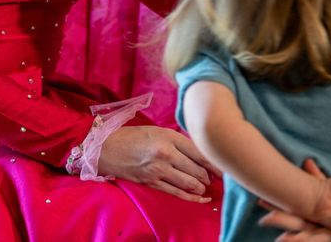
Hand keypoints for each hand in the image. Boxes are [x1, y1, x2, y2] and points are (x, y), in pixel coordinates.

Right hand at [96, 125, 220, 202]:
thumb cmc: (132, 136)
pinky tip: (202, 199)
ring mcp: (159, 170)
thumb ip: (178, 140)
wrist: (106, 148)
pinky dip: (192, 198)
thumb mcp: (157, 130)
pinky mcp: (152, 183)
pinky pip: (178, 193)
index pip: (199, 152)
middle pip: (198, 170)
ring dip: (201, 187)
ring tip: (205, 186)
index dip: (215, 162)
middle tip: (216, 178)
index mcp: (168, 137)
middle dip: (209, 176)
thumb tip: (200, 152)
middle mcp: (166, 153)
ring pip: (190, 183)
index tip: (224, 166)